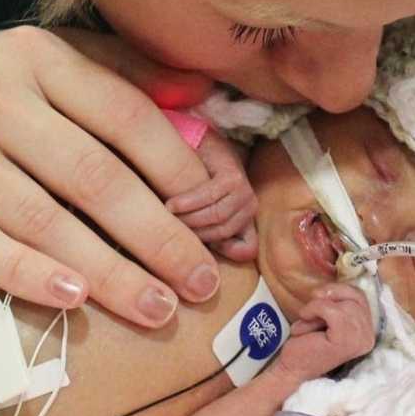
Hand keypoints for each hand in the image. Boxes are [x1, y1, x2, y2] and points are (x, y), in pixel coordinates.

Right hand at [0, 26, 221, 324]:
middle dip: (159, 237)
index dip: (180, 171)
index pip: (125, 115)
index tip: (216, 217)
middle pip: (92, 175)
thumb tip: (202, 91)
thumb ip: (123, 72)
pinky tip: (76, 300)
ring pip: (42, 219)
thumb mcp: (45, 62)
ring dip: (109, 273)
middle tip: (202, 283)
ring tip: (158, 307)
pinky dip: (29, 274)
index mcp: (33, 53)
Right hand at [165, 131, 257, 261]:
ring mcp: (245, 192)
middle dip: (191, 236)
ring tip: (165, 215)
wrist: (191, 142)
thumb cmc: (185, 184)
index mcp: (243, 221)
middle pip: (222, 236)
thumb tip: (201, 273)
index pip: (246, 249)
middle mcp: (249, 207)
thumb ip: (200, 239)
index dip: (218, 250)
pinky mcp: (234, 177)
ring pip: (217, 219)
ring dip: (188, 220)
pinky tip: (171, 204)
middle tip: (165, 229)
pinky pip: (210, 198)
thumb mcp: (192, 218)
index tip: (189, 247)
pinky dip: (188, 202)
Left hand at [276, 283, 375, 383]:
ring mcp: (359, 340)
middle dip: (330, 297)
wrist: (293, 367)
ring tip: (308, 318)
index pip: (361, 297)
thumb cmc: (308, 341)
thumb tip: (327, 289)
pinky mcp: (345, 341)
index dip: (340, 289)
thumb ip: (337, 303)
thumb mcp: (327, 317)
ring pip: (345, 304)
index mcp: (367, 331)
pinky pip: (332, 310)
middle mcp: (368, 337)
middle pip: (356, 297)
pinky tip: (305, 318)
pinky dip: (314, 308)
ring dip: (319, 306)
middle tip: (311, 309)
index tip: (320, 294)